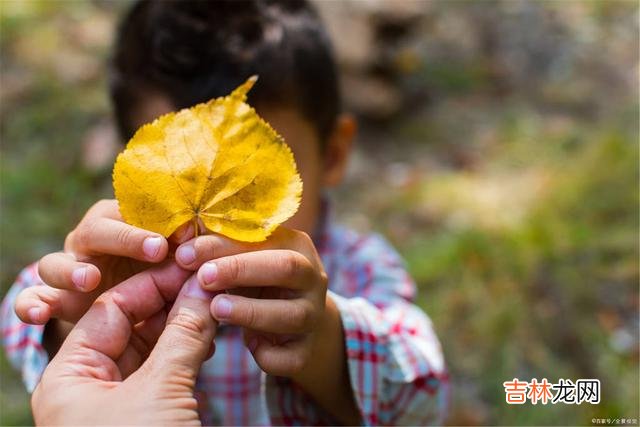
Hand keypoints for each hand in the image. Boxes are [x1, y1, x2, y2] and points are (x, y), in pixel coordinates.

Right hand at [14, 199, 192, 324]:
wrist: (125, 307)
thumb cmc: (158, 275)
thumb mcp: (178, 264)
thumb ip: (191, 255)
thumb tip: (220, 249)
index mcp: (124, 223)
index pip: (139, 209)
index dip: (164, 219)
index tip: (191, 232)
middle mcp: (92, 241)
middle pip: (99, 228)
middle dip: (128, 237)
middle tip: (157, 249)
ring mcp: (69, 267)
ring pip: (58, 260)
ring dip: (74, 269)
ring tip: (91, 279)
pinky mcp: (54, 297)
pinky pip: (32, 297)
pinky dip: (31, 303)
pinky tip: (38, 314)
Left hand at [32, 261, 216, 425]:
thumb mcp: (160, 390)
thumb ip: (183, 334)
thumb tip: (204, 288)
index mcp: (68, 378)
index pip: (110, 308)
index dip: (155, 283)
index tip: (192, 267)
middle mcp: (86, 386)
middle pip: (131, 324)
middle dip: (170, 302)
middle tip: (208, 282)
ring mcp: (115, 402)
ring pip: (151, 348)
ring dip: (183, 327)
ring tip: (215, 306)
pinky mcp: (143, 415)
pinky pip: (163, 372)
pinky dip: (187, 354)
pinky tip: (210, 339)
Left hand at [174, 227, 329, 377]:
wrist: (293, 325)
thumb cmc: (255, 284)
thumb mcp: (241, 262)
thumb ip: (216, 252)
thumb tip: (180, 247)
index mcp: (294, 246)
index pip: (262, 238)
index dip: (222, 245)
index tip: (185, 254)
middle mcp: (311, 278)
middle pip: (287, 267)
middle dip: (242, 270)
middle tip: (203, 278)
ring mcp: (313, 316)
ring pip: (293, 315)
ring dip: (251, 312)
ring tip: (216, 310)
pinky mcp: (307, 351)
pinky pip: (290, 358)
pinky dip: (267, 355)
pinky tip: (247, 346)